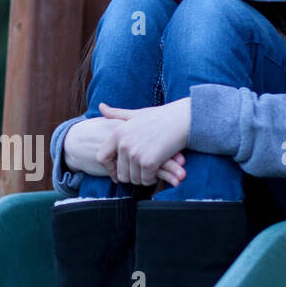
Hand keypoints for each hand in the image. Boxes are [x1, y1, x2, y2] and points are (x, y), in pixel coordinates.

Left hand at [63, 114, 186, 185]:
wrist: (184, 119)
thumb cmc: (162, 116)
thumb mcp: (136, 114)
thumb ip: (117, 114)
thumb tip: (101, 107)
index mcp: (117, 132)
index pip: (101, 158)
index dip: (109, 168)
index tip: (118, 173)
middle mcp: (123, 143)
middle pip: (120, 173)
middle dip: (131, 176)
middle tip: (143, 172)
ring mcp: (135, 153)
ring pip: (133, 179)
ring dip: (143, 178)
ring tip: (151, 170)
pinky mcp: (148, 161)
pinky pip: (145, 179)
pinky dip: (152, 178)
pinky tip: (158, 171)